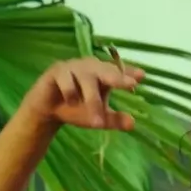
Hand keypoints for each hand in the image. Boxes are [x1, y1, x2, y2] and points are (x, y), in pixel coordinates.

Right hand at [20, 57, 144, 130]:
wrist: (47, 111)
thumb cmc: (76, 109)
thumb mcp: (97, 117)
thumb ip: (114, 120)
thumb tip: (132, 124)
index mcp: (104, 74)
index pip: (120, 71)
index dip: (130, 72)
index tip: (142, 76)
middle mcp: (91, 67)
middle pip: (107, 71)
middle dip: (118, 78)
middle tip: (131, 85)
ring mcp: (74, 66)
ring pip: (87, 79)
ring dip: (92, 100)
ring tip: (96, 123)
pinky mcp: (57, 70)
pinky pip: (67, 80)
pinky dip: (70, 93)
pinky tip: (70, 102)